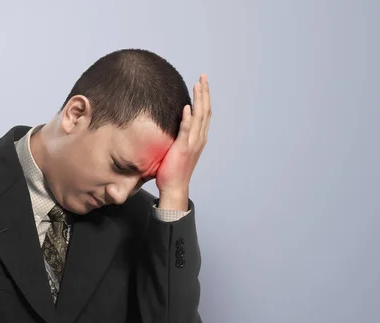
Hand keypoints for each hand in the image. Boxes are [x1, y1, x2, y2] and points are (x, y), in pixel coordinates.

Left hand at [156, 74, 211, 208]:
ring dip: (199, 100)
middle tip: (203, 77)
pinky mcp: (183, 149)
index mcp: (199, 138)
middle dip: (205, 93)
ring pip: (199, 118)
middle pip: (206, 111)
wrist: (175, 187)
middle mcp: (199, 139)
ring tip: (198, 85)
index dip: (205, 98)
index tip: (203, 83)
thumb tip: (174, 123)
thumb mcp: (179, 149)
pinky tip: (187, 107)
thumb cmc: (174, 170)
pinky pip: (187, 131)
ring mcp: (193, 144)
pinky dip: (188, 119)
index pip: (205, 113)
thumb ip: (180, 135)